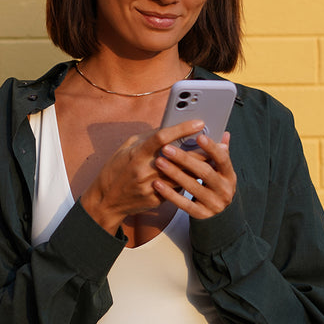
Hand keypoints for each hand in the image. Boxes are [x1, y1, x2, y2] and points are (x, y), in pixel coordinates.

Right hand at [80, 120, 206, 233]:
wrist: (106, 201)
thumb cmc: (116, 170)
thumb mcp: (126, 148)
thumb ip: (147, 138)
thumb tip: (169, 127)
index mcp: (137, 153)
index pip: (163, 137)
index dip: (182, 129)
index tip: (199, 122)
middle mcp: (145, 170)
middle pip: (180, 158)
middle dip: (200, 149)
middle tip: (216, 142)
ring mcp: (151, 186)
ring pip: (183, 175)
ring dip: (199, 166)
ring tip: (213, 157)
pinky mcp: (156, 199)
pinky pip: (177, 188)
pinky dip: (188, 180)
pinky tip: (198, 175)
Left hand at [152, 131, 235, 218]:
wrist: (220, 217)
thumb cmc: (215, 186)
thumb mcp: (221, 172)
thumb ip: (221, 154)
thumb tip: (224, 133)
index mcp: (229, 175)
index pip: (222, 159)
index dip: (212, 148)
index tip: (198, 137)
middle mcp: (224, 190)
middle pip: (205, 172)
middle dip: (185, 159)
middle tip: (166, 148)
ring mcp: (214, 204)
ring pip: (193, 187)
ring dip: (174, 174)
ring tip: (159, 162)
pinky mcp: (201, 215)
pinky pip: (184, 204)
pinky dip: (170, 194)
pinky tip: (157, 183)